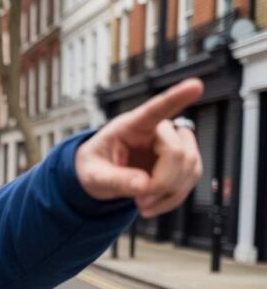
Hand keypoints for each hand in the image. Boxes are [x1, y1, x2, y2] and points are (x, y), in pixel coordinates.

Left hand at [75, 78, 203, 217]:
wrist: (99, 175)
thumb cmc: (94, 166)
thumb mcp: (93, 175)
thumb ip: (115, 180)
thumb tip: (143, 186)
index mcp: (131, 125)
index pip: (155, 109)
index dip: (176, 98)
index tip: (195, 85)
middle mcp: (157, 131)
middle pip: (178, 152)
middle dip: (163, 182)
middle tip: (139, 200)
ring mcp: (172, 146)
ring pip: (191, 167)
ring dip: (170, 193)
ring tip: (142, 203)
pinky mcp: (180, 163)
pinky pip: (191, 180)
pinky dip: (173, 198)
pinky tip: (153, 203)